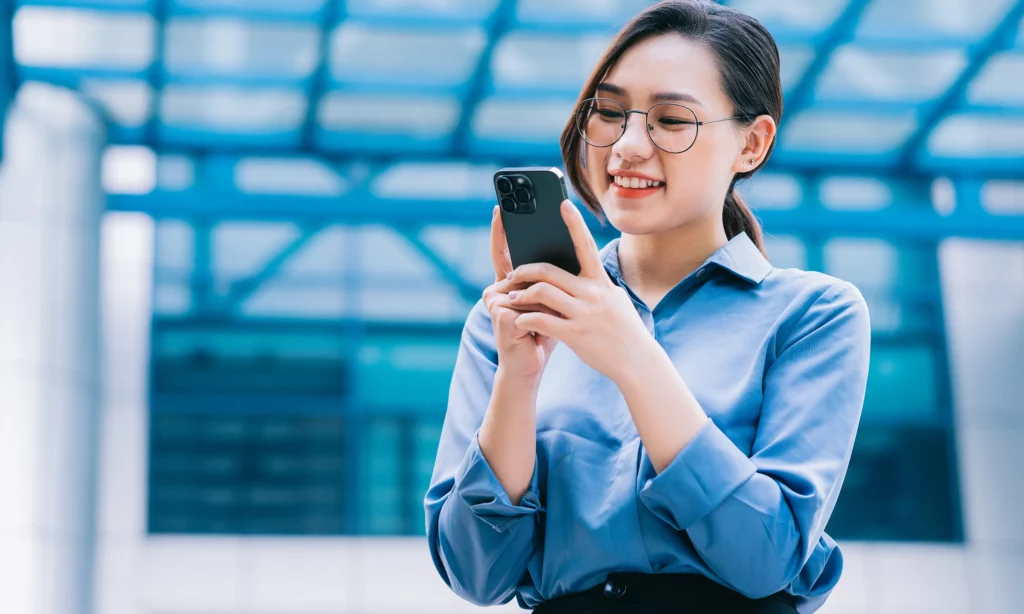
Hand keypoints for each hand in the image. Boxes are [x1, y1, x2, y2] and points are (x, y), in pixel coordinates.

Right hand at [482, 206, 558, 379]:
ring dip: (549, 294)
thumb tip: (566, 253)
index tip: (500, 207)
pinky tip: (549, 319)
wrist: (529, 366)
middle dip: (530, 256)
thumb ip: (553, 280)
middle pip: (519, 266)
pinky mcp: (501, 315)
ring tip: (561, 308)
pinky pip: (528, 301)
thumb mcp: (553, 302)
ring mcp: (496, 301)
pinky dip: (545, 309)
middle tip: (527, 228)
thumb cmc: (546, 333)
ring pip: (528, 284)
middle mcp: (498, 289)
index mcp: (510, 283)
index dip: (501, 231)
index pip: (504, 252)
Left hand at [507, 200, 654, 382]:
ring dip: (520, 295)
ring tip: (511, 299)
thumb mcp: (615, 300)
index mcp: (601, 282)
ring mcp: (584, 314)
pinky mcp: (575, 334)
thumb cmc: (625, 331)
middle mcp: (593, 293)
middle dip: (524, 270)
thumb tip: (586, 270)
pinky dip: (525, 318)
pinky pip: (542, 321)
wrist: (638, 362)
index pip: (586, 245)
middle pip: (549, 271)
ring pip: (541, 293)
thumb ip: (598, 285)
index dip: (574, 223)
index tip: (563, 205)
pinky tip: (519, 321)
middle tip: (511, 275)